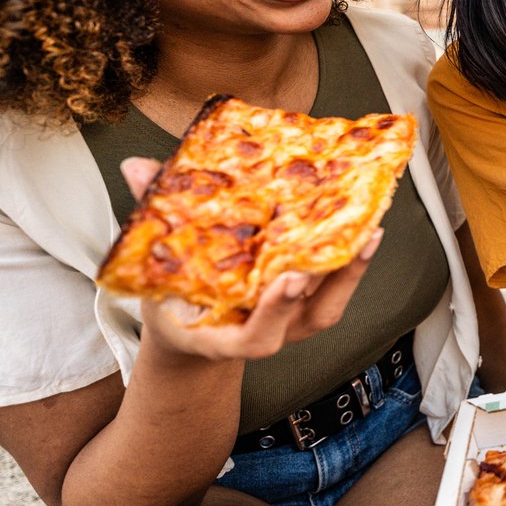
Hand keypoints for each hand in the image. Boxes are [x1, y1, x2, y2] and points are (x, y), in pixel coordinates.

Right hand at [121, 157, 378, 361]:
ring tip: (369, 227)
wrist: (190, 334)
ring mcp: (288, 324)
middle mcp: (262, 333)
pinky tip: (366, 227)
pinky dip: (352, 261)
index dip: (275, 312)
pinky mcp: (306, 309)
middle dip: (327, 281)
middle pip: (305, 317)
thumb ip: (150, 219)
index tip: (290, 280)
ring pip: (328, 304)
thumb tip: (136, 167)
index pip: (254, 338)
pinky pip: (335, 290)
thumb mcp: (154, 269)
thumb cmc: (174, 300)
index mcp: (219, 336)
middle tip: (345, 239)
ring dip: (351, 269)